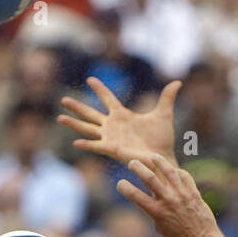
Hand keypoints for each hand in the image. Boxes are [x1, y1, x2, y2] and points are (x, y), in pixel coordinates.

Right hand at [58, 77, 180, 166]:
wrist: (163, 157)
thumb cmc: (162, 139)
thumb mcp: (164, 114)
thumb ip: (167, 97)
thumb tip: (178, 81)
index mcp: (123, 116)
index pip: (107, 99)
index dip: (99, 89)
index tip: (89, 79)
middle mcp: (113, 126)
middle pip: (91, 113)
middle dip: (77, 107)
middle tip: (63, 99)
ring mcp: (110, 137)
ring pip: (88, 128)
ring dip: (74, 123)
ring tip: (59, 118)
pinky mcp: (112, 149)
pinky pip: (96, 146)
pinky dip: (86, 144)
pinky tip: (75, 142)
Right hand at [115, 153, 217, 236]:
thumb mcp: (160, 227)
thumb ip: (154, 212)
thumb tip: (151, 199)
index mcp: (156, 212)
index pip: (134, 195)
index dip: (124, 187)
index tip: (120, 184)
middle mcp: (168, 201)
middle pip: (149, 178)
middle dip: (138, 167)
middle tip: (132, 163)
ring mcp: (181, 195)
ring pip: (168, 171)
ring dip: (158, 162)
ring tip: (153, 157)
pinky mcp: (193, 193)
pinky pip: (184, 176)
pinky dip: (177, 171)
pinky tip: (173, 170)